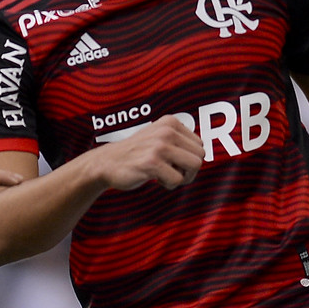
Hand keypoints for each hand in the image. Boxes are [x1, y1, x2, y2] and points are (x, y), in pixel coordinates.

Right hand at [80, 114, 201, 192]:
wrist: (107, 162)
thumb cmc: (135, 154)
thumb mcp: (158, 137)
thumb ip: (179, 141)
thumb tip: (202, 156)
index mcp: (170, 122)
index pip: (200, 145)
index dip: (189, 159)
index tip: (172, 163)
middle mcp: (167, 131)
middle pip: (200, 156)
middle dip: (189, 170)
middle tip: (171, 173)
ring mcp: (159, 146)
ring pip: (194, 166)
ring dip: (182, 177)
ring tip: (165, 176)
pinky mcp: (152, 162)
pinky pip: (177, 180)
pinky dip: (169, 185)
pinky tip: (154, 179)